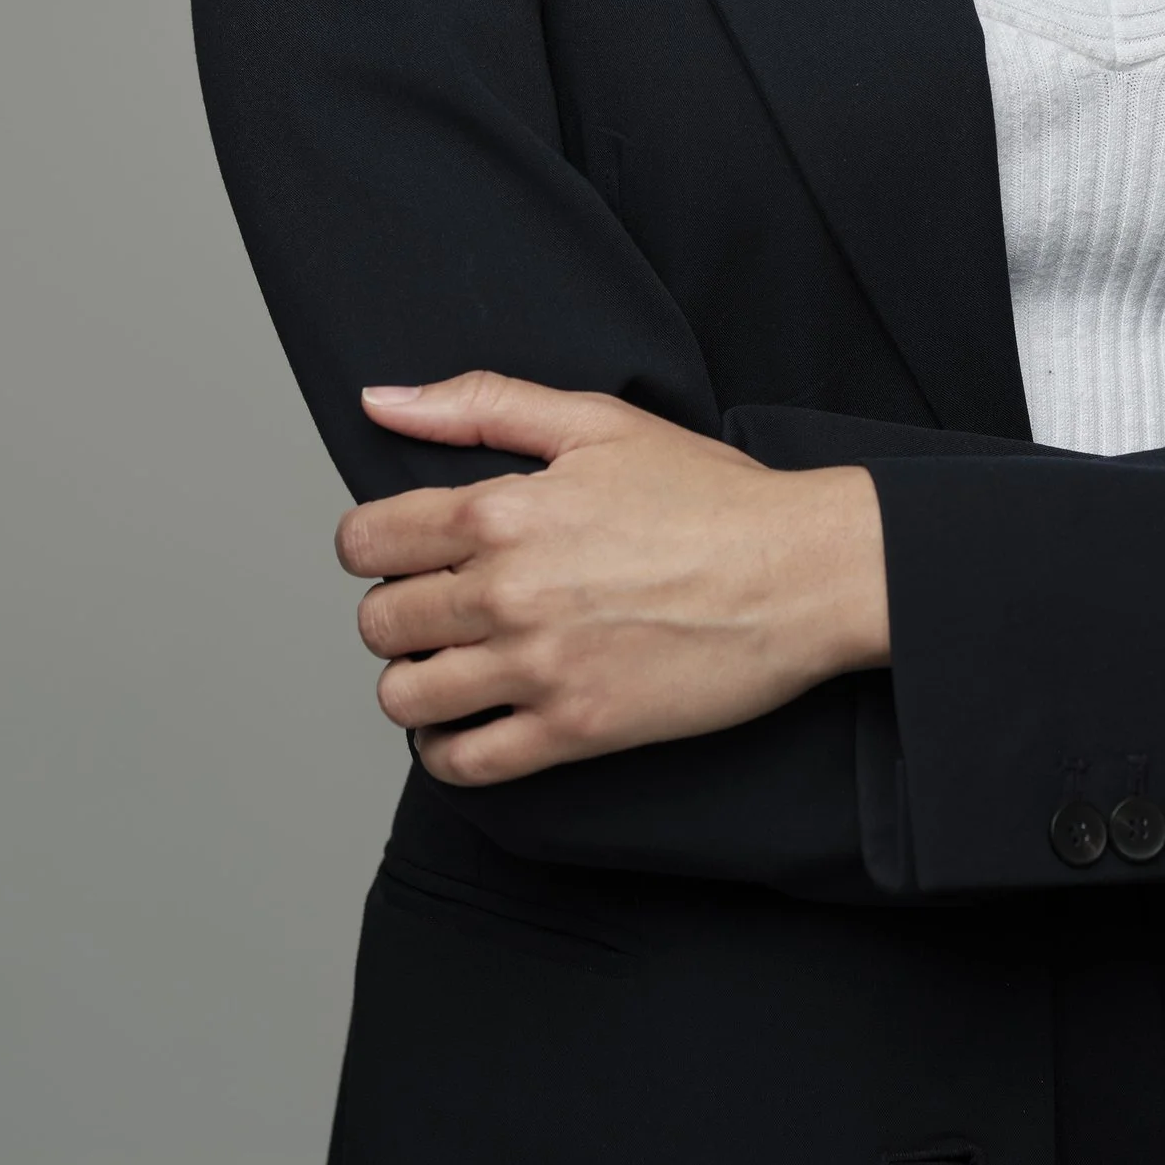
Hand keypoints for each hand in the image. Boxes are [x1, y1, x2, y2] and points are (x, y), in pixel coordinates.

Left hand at [337, 373, 888, 786]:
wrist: (798, 572)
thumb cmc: (708, 495)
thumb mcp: (595, 422)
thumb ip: (480, 404)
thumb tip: (378, 399)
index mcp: (502, 510)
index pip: (365, 541)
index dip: (372, 547)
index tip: (401, 552)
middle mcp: (506, 592)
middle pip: (380, 622)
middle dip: (399, 612)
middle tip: (444, 605)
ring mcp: (538, 668)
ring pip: (405, 697)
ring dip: (416, 683)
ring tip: (456, 663)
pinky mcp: (574, 731)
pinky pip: (464, 765)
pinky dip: (447, 752)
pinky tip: (471, 724)